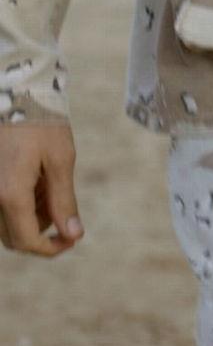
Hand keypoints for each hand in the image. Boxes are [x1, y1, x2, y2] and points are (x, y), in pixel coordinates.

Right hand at [0, 124, 82, 257]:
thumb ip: (64, 201)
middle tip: (66, 212)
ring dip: (32, 219)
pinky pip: (1, 208)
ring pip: (6, 225)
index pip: (26, 241)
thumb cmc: (42, 125)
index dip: (51, 248)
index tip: (72, 240)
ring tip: (51, 187)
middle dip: (42, 233)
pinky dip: (22, 206)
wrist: (17, 96)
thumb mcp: (61, 161)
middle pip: (13, 238)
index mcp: (10, 195)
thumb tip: (72, 234)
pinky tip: (38, 183)